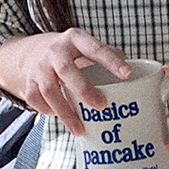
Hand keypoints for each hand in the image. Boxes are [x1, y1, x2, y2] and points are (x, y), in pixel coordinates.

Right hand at [0, 28, 130, 134]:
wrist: (29, 52)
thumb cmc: (69, 53)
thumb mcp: (86, 46)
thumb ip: (109, 57)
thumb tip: (139, 76)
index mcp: (75, 39)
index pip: (95, 48)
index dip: (111, 61)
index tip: (128, 74)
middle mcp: (55, 51)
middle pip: (67, 71)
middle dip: (84, 90)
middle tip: (101, 106)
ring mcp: (39, 68)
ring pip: (50, 91)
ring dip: (66, 112)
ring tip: (80, 129)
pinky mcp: (28, 83)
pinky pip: (36, 100)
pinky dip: (48, 111)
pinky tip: (59, 116)